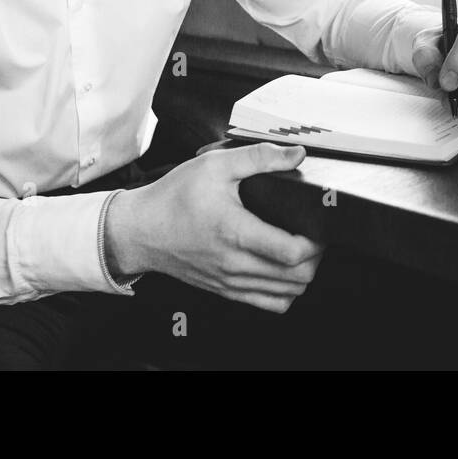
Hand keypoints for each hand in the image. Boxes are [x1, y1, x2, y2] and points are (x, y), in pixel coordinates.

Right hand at [105, 142, 324, 312]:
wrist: (139, 231)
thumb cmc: (173, 197)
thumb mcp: (214, 165)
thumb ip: (258, 157)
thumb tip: (296, 154)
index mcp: (236, 233)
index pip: (292, 253)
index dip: (316, 242)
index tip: (318, 225)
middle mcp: (235, 264)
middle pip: (297, 278)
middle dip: (316, 258)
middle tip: (315, 235)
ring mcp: (230, 282)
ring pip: (286, 295)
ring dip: (303, 275)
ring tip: (303, 251)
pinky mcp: (225, 290)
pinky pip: (268, 304)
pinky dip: (285, 291)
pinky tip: (283, 270)